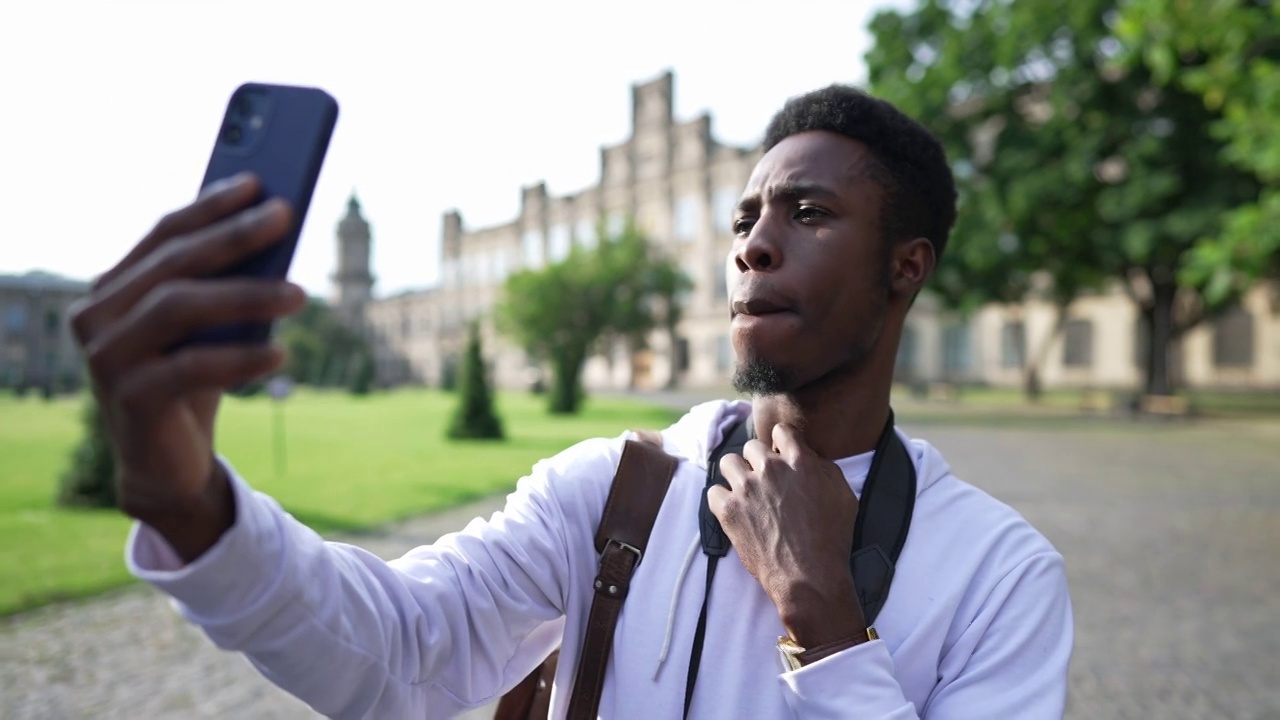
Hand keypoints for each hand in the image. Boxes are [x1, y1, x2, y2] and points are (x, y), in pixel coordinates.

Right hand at [69, 172, 305, 561]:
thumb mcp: (209, 328)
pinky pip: (190, 368)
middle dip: (234, 235)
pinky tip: (280, 355)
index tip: (258, 183)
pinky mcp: (129, 399)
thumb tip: (273, 229)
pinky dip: (240, 359)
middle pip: (174, 264)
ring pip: (179, 307)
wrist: (166, 464)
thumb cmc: (191, 381)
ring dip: (245, 295)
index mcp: (114, 288)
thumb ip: (223, 285)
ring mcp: (106, 358)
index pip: (164, 234)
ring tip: (300, 294)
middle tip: (286, 216)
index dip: (211, 205)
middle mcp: (97, 316)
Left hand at [706, 423, 866, 647]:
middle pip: (751, 447)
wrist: (810, 577)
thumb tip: (807, 456)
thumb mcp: (843, 495)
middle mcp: (771, 468)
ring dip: (736, 475)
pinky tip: (733, 510)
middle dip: (757, 462)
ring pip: (728, 462)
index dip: (781, 442)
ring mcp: (747, 488)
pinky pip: (713, 491)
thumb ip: (823, 468)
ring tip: (745, 493)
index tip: (780, 455)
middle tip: (764, 482)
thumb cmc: (832, 540)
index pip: (781, 430)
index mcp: (800, 461)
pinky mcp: (728, 510)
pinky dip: (721, 500)